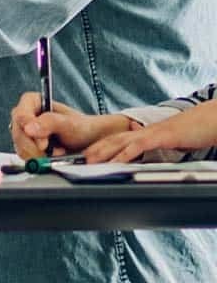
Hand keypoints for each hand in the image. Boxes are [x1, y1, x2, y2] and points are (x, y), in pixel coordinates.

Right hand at [10, 92, 134, 159]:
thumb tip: (29, 128)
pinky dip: (40, 161)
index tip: (42, 142)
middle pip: (18, 134)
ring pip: (21, 148)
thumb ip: (50, 122)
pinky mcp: (27, 148)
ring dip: (39, 155)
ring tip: (58, 153)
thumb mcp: (70, 123)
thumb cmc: (82, 129)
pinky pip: (26, 157)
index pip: (20, 114)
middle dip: (35, 147)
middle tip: (52, 152)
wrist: (92, 144)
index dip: (28, 128)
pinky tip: (52, 158)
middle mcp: (25, 117)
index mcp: (31, 102)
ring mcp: (24, 134)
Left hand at [84, 98, 216, 162]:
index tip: (87, 156)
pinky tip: (116, 161)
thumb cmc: (192, 132)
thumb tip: (146, 155)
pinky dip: (126, 154)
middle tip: (79, 159)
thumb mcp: (169, 142)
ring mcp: (151, 133)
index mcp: (145, 134)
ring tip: (90, 161)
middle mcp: (144, 131)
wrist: (209, 120)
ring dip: (104, 152)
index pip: (117, 140)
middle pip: (113, 139)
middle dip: (95, 150)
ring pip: (121, 142)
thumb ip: (155, 148)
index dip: (101, 147)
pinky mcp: (161, 137)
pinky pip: (139, 146)